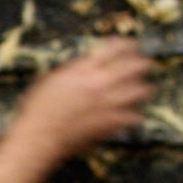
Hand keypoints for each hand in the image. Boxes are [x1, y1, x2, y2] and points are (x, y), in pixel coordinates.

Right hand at [7, 37, 153, 160]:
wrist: (38, 137)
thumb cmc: (37, 110)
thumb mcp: (50, 79)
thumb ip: (71, 70)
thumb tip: (82, 66)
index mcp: (83, 69)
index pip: (115, 48)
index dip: (127, 44)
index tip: (132, 45)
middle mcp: (99, 83)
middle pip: (134, 66)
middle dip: (143, 63)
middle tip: (144, 65)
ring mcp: (107, 104)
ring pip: (141, 91)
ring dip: (143, 88)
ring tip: (143, 88)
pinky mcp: (110, 124)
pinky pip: (135, 117)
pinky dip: (135, 115)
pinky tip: (132, 115)